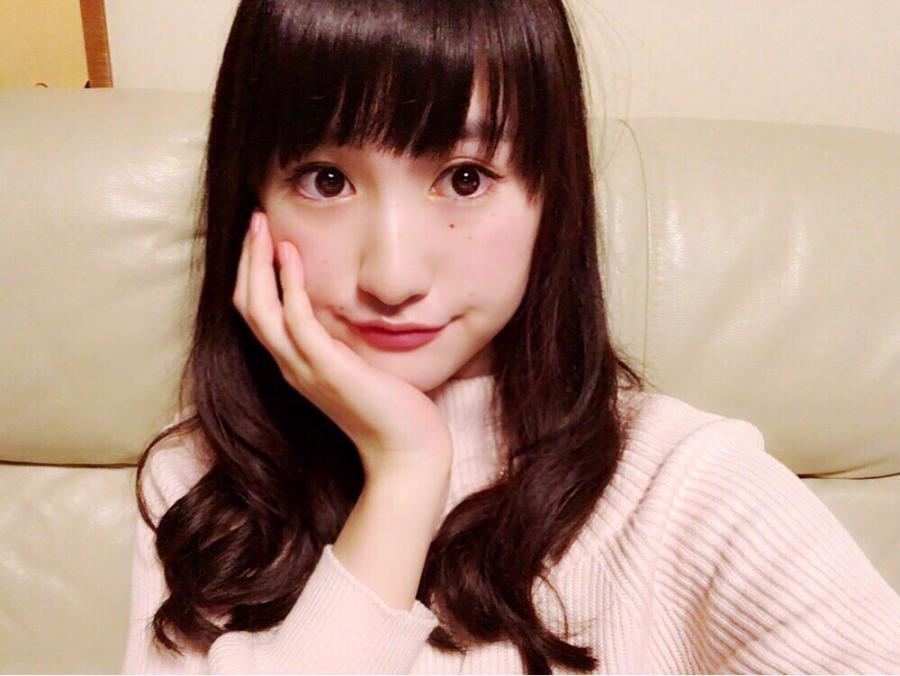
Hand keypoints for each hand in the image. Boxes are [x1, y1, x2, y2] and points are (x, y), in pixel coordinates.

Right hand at [232, 210, 453, 483]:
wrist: (407, 452)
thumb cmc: (391, 410)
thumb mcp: (359, 365)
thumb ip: (342, 342)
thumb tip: (344, 310)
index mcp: (296, 365)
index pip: (257, 313)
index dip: (252, 274)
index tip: (262, 237)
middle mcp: (291, 366)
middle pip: (247, 306)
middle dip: (247, 260)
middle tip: (254, 220)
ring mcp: (304, 369)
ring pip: (259, 310)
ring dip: (257, 263)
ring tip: (262, 226)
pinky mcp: (327, 370)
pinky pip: (296, 320)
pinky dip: (287, 284)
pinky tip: (290, 255)